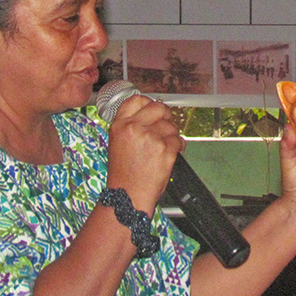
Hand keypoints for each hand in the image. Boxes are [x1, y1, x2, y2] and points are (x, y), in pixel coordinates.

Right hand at [104, 94, 183, 213]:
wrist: (128, 195)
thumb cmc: (123, 173)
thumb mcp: (117, 143)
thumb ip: (131, 126)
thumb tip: (150, 114)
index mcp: (120, 125)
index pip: (136, 100)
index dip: (148, 103)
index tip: (153, 108)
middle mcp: (134, 128)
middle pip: (158, 107)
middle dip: (165, 116)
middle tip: (165, 125)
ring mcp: (151, 138)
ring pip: (171, 125)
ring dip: (172, 134)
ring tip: (165, 147)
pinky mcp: (165, 149)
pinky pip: (178, 140)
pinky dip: (178, 146)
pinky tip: (172, 153)